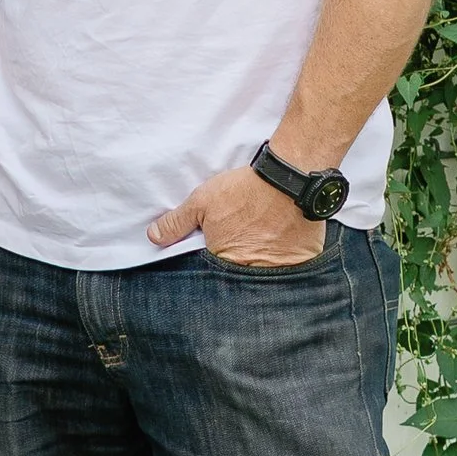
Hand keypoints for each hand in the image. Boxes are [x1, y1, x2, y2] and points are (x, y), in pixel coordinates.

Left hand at [149, 162, 327, 267]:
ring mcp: (280, 269)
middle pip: (241, 276)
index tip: (219, 251)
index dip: (214, 264)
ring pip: (267, 274)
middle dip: (238, 267)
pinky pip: (293, 268)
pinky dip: (288, 260)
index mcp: (225, 262)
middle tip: (244, 244)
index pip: (213, 275)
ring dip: (264, 264)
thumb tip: (154, 236)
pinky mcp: (303, 261)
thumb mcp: (202, 202)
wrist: (289, 179)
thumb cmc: (245, 191)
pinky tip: (285, 243)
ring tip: (264, 243)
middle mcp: (252, 272)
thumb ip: (176, 222)